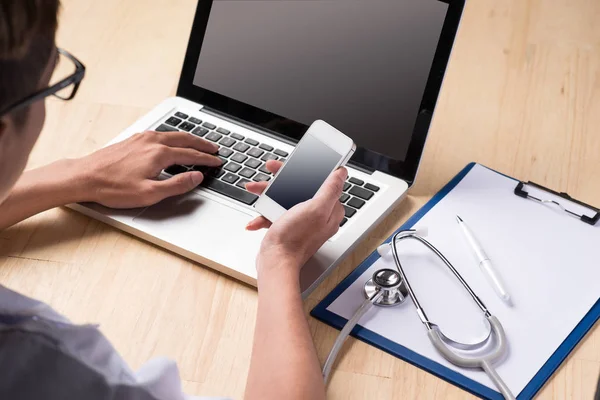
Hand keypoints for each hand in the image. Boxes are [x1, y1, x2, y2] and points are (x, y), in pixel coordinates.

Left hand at [73, 130, 221, 207]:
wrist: (84, 177)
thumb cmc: (113, 187)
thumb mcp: (150, 193)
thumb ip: (177, 184)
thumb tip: (196, 177)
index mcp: (159, 154)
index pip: (191, 155)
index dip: (207, 160)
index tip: (217, 161)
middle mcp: (151, 141)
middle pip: (185, 139)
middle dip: (202, 144)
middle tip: (214, 148)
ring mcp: (141, 138)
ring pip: (172, 134)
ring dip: (188, 139)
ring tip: (198, 144)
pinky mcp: (132, 140)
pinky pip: (160, 134)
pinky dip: (173, 137)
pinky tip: (172, 142)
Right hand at [246, 160, 346, 274]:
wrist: (275, 262)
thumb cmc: (295, 239)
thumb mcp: (315, 208)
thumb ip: (330, 189)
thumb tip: (341, 173)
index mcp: (329, 209)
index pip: (321, 181)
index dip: (306, 170)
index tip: (293, 164)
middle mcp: (318, 215)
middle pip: (301, 187)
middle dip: (282, 181)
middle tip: (270, 172)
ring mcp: (303, 221)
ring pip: (286, 198)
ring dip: (269, 194)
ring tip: (255, 190)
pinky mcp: (289, 227)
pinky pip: (278, 213)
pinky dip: (266, 214)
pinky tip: (257, 218)